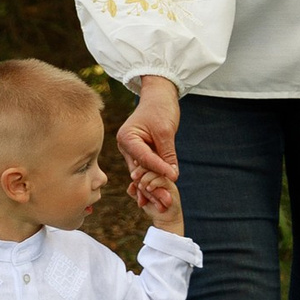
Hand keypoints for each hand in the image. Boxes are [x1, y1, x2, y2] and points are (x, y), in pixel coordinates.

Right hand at [118, 74, 179, 192]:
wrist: (159, 96)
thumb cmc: (160, 108)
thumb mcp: (166, 131)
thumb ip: (167, 154)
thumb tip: (172, 176)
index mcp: (127, 138)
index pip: (144, 157)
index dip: (159, 168)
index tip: (173, 177)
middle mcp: (126, 147)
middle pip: (140, 171)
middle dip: (154, 187)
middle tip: (167, 201)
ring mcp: (131, 152)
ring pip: (143, 174)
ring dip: (154, 188)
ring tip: (165, 203)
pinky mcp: (140, 155)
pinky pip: (146, 170)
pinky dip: (154, 181)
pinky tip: (159, 198)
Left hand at [128, 167, 184, 235]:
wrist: (165, 219)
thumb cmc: (153, 207)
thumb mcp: (141, 198)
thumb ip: (135, 191)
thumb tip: (131, 185)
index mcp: (155, 175)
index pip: (147, 165)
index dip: (139, 166)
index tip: (132, 169)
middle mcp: (162, 176)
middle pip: (152, 165)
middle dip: (141, 170)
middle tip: (133, 177)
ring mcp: (168, 181)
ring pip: (156, 172)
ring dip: (146, 178)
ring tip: (141, 187)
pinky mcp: (172, 188)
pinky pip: (163, 180)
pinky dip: (154, 183)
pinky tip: (148, 188)